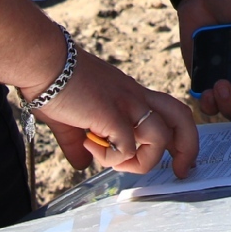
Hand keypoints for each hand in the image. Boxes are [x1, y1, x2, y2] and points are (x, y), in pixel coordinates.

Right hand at [31, 41, 198, 176]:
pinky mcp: (111, 112)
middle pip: (182, 118)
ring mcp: (126, 102)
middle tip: (180, 171)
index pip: (170, 111)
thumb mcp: (71, 117)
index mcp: (131, 94)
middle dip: (188, 148)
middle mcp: (135, 96)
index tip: (176, 158)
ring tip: (110, 158)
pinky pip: (127, 147)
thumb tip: (80, 164)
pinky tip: (89, 147)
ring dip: (139, 160)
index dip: (179, 136)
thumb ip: (77, 143)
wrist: (42, 60)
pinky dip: (112, 158)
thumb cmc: (52, 82)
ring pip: (160, 138)